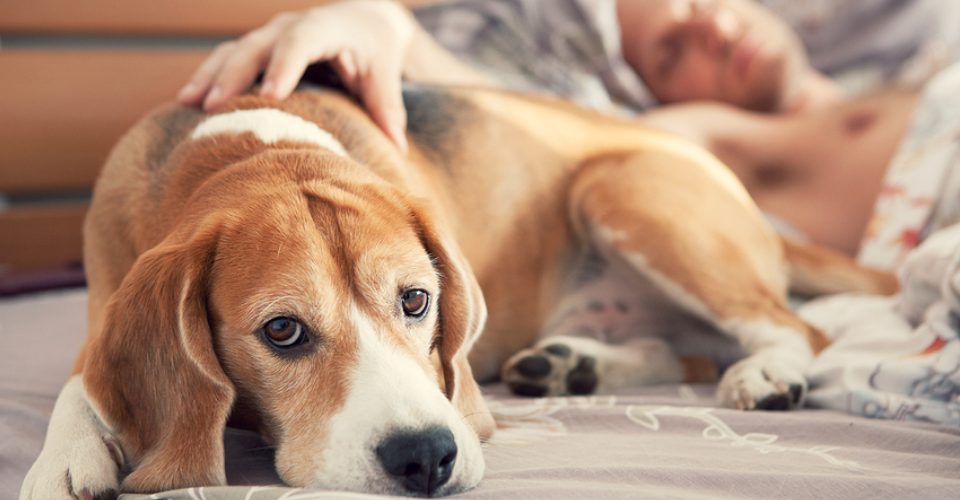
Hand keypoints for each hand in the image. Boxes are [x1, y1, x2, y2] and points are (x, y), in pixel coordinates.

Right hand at [177, 0, 412, 150]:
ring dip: (210, 76)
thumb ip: (387, 107)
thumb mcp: (385, 72)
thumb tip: (398, 148)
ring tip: (188, 104)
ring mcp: (269, 35)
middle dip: (234, 74)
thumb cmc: (376, 51)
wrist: (362, 21)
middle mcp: (290, 25)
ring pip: (233, 50)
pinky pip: (226, 59)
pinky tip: (185, 103)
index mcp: (326, 26)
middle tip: (214, 107)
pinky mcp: (257, 49)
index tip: (270, 96)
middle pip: (257, 45)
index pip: (302, 41)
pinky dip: (207, 77)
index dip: (284, 65)